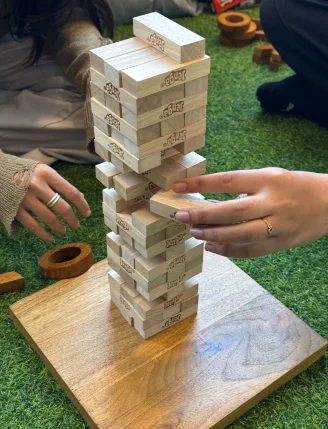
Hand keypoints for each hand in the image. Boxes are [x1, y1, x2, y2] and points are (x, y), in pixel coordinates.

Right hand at [16, 164, 90, 241]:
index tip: (87, 213)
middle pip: (62, 207)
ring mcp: (25, 198)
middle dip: (72, 219)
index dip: (82, 205)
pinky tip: (50, 237)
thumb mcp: (43, 171)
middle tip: (76, 225)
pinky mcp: (15, 209)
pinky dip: (43, 234)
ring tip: (63, 231)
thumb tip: (80, 198)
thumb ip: (60, 184)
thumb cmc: (24, 172)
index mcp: (47, 174)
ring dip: (59, 228)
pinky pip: (33, 226)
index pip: (71, 192)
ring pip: (49, 218)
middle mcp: (37, 185)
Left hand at [173, 168, 327, 257]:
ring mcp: (278, 225)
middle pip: (231, 212)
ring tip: (195, 233)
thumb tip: (212, 203)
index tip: (178, 186)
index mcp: (267, 179)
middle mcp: (272, 202)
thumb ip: (245, 189)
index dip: (200, 184)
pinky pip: (251, 251)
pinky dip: (229, 251)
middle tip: (182, 217)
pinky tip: (213, 248)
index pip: (227, 180)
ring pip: (240, 235)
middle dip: (203, 216)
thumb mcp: (271, 176)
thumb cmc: (295, 186)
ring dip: (213, 236)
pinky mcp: (282, 244)